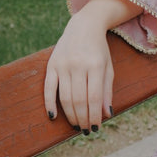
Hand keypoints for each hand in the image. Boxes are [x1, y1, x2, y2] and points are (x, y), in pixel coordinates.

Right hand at [44, 0, 136, 130]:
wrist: (84, 26)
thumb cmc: (99, 50)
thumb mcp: (108, 68)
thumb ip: (107, 91)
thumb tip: (106, 114)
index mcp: (95, 66)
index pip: (94, 97)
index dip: (94, 115)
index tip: (96, 128)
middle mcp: (78, 65)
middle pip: (78, 100)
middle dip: (82, 118)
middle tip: (85, 130)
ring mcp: (63, 65)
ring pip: (64, 97)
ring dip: (70, 115)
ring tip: (75, 125)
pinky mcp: (51, 64)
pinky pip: (48, 88)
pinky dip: (49, 103)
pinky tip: (53, 116)